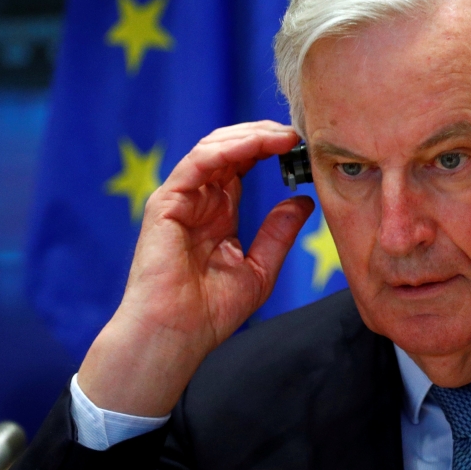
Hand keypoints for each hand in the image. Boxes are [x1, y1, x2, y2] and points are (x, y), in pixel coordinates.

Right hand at [78, 121, 314, 414]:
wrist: (176, 336)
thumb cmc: (210, 311)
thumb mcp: (259, 268)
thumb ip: (279, 232)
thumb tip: (304, 200)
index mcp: (219, 212)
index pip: (243, 165)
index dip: (270, 149)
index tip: (302, 146)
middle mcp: (199, 199)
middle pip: (229, 148)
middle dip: (264, 134)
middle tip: (296, 132)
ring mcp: (181, 198)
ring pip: (214, 148)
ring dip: (251, 136)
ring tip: (284, 136)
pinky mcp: (166, 202)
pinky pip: (198, 163)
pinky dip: (229, 149)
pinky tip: (257, 144)